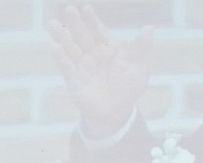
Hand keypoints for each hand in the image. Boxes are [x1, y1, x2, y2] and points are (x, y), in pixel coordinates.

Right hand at [49, 5, 153, 137]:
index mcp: (107, 49)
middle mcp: (92, 54)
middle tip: (69, 10)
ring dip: (61, 36)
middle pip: (82, 36)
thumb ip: (143, 48)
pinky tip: (55, 47)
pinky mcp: (74, 81)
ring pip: (70, 48)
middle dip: (76, 24)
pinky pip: (66, 67)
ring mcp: (81, 66)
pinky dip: (60, 57)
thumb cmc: (128, 88)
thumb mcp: (140, 68)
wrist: (117, 112)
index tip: (86, 9)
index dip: (92, 20)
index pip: (98, 31)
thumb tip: (150, 28)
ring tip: (52, 23)